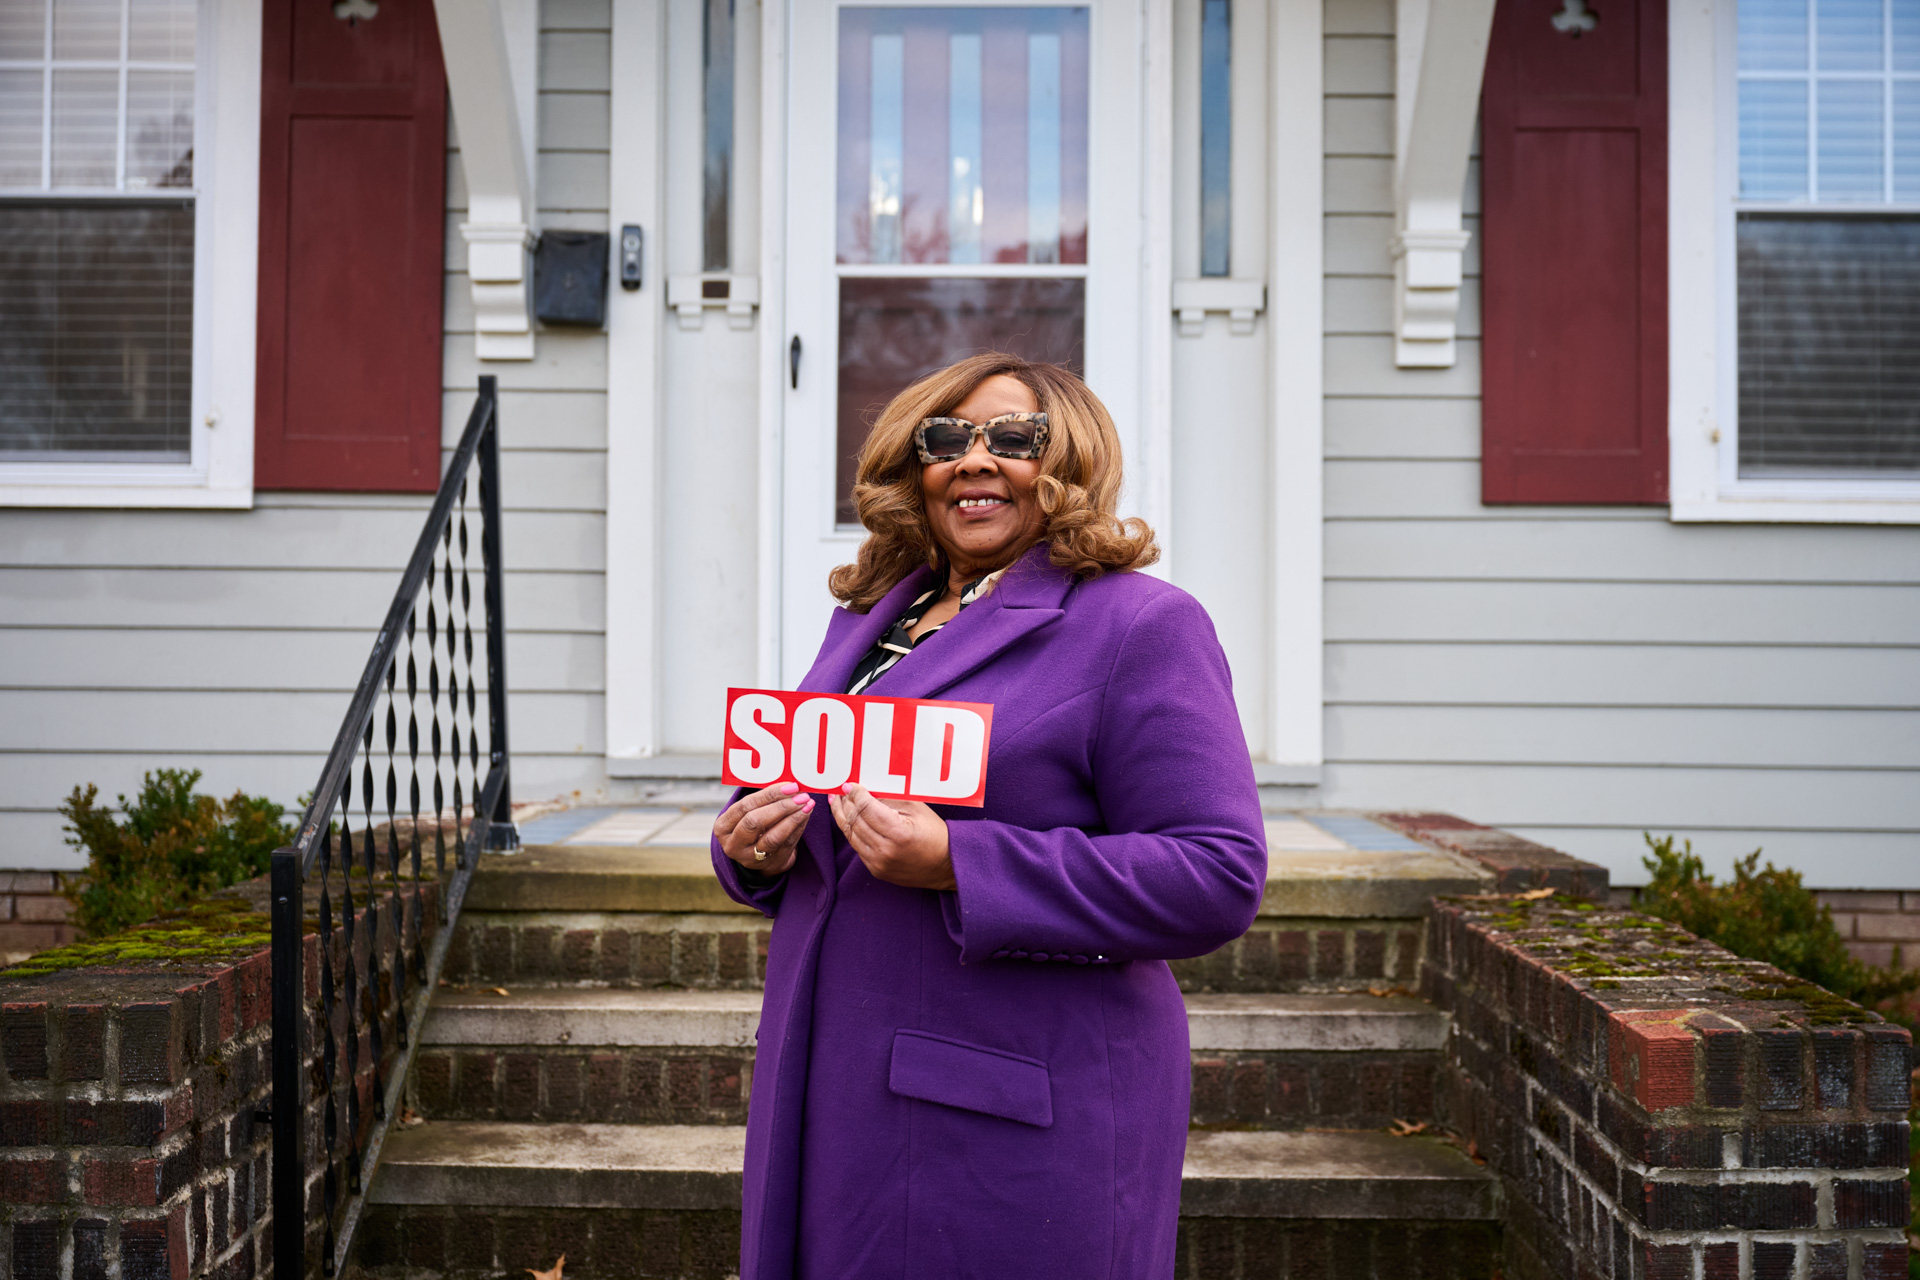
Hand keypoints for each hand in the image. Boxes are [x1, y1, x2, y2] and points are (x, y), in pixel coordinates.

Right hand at [713, 782, 813, 875]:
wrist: (760, 858)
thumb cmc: (754, 826)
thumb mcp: (747, 814)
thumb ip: (762, 800)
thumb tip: (788, 783)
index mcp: (723, 827)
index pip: (744, 806)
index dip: (768, 795)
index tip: (789, 785)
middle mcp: (733, 844)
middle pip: (755, 821)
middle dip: (780, 806)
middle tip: (800, 795)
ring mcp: (751, 857)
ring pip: (773, 837)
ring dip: (793, 817)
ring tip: (807, 804)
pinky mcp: (771, 863)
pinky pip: (787, 843)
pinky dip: (799, 826)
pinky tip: (806, 814)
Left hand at [828, 784, 954, 890]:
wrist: (946, 866)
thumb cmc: (935, 834)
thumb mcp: (916, 809)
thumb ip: (889, 799)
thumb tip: (866, 789)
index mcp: (898, 833)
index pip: (866, 808)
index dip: (855, 794)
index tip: (850, 785)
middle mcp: (885, 850)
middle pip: (854, 821)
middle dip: (845, 803)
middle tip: (839, 791)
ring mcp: (879, 863)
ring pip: (850, 835)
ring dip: (842, 817)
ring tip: (837, 803)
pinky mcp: (876, 870)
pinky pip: (857, 847)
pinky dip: (851, 832)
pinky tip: (848, 820)